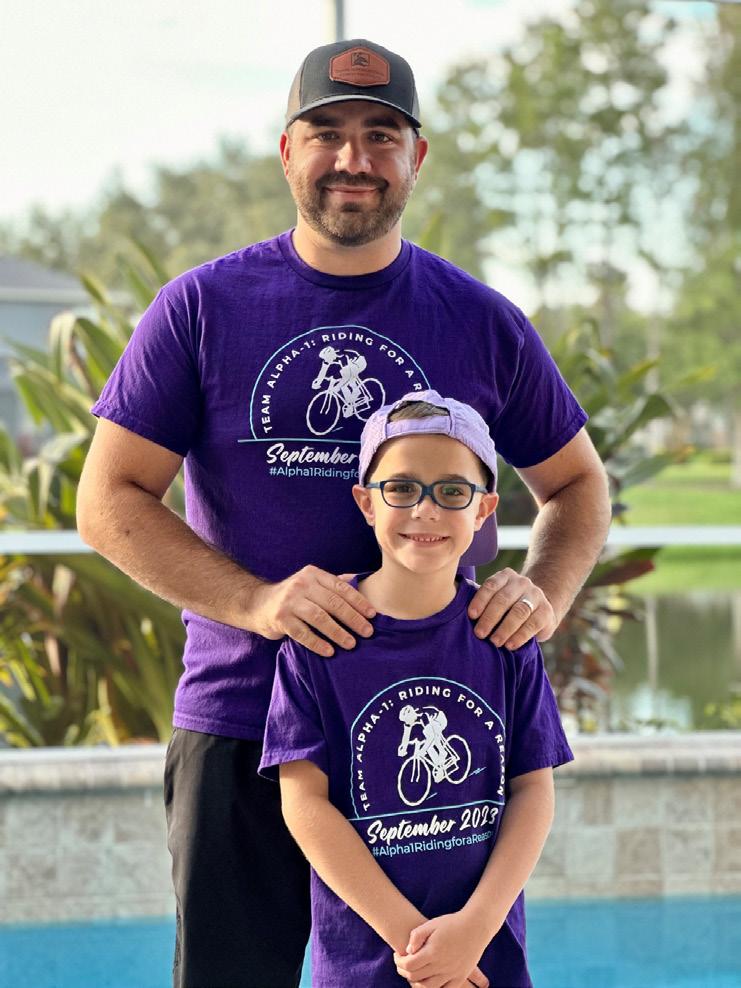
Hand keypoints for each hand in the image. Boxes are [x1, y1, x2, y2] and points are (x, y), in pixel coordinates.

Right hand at [246, 565, 375, 656]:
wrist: (258, 605)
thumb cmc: (292, 597)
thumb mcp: (311, 584)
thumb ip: (332, 583)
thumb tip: (358, 579)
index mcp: (313, 575)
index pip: (340, 587)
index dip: (358, 601)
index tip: (373, 615)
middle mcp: (301, 585)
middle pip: (333, 603)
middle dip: (353, 618)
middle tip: (367, 632)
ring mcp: (289, 602)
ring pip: (319, 618)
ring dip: (338, 632)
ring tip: (351, 644)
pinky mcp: (280, 619)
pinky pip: (303, 633)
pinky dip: (318, 643)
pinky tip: (330, 652)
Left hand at [393, 913, 489, 987]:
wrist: (476, 926)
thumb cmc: (452, 923)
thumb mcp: (432, 923)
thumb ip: (417, 936)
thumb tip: (408, 951)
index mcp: (433, 952)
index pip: (409, 965)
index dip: (399, 962)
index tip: (398, 956)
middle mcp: (442, 965)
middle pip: (416, 978)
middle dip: (404, 972)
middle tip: (402, 964)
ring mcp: (452, 973)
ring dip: (416, 983)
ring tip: (413, 973)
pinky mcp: (460, 977)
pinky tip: (428, 981)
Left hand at [467, 568, 557, 649]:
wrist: (539, 611)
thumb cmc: (508, 608)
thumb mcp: (497, 600)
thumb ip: (484, 604)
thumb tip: (458, 617)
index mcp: (506, 577)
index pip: (491, 585)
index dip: (480, 600)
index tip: (471, 616)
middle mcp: (522, 583)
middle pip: (504, 598)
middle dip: (490, 617)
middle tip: (479, 634)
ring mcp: (536, 595)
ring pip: (519, 611)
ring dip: (505, 628)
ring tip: (494, 642)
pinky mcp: (547, 611)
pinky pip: (533, 623)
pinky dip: (520, 636)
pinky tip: (510, 645)